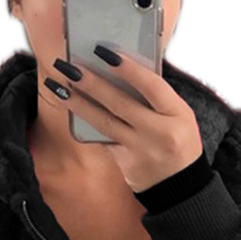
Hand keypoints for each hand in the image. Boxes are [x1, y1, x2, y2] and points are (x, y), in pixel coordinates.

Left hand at [48, 47, 203, 191]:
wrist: (181, 186)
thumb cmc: (179, 142)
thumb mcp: (180, 115)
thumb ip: (157, 96)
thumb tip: (122, 70)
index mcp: (177, 115)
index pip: (151, 86)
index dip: (128, 69)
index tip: (104, 52)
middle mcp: (159, 133)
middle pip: (121, 104)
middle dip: (93, 84)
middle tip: (70, 67)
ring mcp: (140, 151)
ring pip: (104, 123)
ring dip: (78, 104)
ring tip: (58, 88)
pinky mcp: (125, 164)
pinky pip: (103, 140)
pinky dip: (87, 125)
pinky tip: (70, 110)